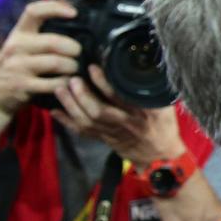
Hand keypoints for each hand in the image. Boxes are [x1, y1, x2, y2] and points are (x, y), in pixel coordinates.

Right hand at [0, 0, 80, 119]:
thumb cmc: (18, 65)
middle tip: (79, 53)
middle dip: (74, 48)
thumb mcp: (24, 45)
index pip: (34, 11)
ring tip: (74, 69)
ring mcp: (18, 66)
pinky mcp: (22, 85)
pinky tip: (68, 83)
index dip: (55, 9)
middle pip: (53, 41)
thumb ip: (42, 34)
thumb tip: (73, 15)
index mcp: (19, 32)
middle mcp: (16, 46)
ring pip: (57, 63)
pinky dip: (67, 83)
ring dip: (73, 67)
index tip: (74, 13)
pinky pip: (55, 83)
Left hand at [51, 65, 184, 163]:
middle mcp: (126, 123)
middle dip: (82, 95)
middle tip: (71, 79)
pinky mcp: (104, 139)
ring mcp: (113, 133)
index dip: (104, 83)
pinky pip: (82, 132)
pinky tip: (55, 111)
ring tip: (59, 90)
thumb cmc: (163, 125)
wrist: (160, 155)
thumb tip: (142, 64)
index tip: (93, 68)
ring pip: (87, 122)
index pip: (121, 96)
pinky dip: (67, 122)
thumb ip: (152, 89)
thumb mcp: (165, 105)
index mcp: (143, 112)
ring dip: (70, 106)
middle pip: (98, 111)